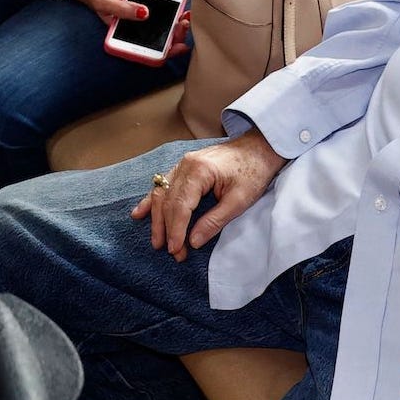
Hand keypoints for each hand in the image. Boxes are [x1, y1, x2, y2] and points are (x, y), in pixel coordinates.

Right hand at [71, 0, 192, 60]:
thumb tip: (144, 13)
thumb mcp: (106, 3)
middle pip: (161, 42)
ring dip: (178, 26)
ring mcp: (144, 22)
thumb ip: (122, 9)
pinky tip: (182, 8)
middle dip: (176, 36)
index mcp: (125, 39)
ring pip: (165, 30)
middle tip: (183, 24)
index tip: (178, 46)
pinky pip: (163, 14)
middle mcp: (137, 33)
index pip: (148, 52)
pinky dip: (174, 13)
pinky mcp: (148, 9)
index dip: (166, 53)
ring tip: (186, 16)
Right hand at [128, 131, 284, 260]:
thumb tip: (193, 241)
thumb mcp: (239, 201)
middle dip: (168, 229)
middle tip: (172, 252)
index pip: (181, 206)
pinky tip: (139, 212)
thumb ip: (214, 221)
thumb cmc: (253, 172)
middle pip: (169, 201)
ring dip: (158, 219)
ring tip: (156, 241)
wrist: (260, 148)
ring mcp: (183, 163)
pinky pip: (164, 184)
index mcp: (199, 171)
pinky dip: (153, 200)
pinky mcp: (185, 166)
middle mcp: (186, 165)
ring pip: (162, 193)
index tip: (176, 250)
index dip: (177, 230)